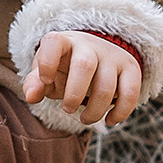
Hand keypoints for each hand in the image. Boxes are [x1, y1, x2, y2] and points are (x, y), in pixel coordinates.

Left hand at [24, 32, 142, 127]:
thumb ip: (35, 83)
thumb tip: (31, 96)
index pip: (53, 42)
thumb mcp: (45, 73)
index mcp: (63, 42)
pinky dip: (121, 111)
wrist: (93, 55)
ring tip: (84, 119)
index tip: (45, 80)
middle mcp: (88, 45)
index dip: (47, 62)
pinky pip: (131, 92)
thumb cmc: (62, 67)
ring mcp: (111, 55)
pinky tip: (109, 121)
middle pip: (84, 65)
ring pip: (107, 84)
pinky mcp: (130, 68)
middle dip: (74, 94)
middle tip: (67, 109)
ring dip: (96, 109)